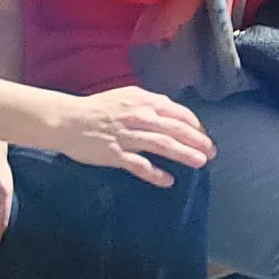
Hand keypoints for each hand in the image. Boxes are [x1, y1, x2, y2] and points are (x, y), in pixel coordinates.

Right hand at [35, 85, 219, 186]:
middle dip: (196, 140)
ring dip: (183, 154)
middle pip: (174, 129)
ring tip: (200, 162)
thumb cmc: (97, 108)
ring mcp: (128, 136)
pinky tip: (168, 181)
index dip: (194, 125)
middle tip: (211, 152)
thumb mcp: (126, 97)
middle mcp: (139, 117)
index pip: (177, 113)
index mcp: (143, 101)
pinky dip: (155, 173)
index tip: (203, 135)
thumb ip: (148, 104)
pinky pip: (140, 165)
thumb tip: (169, 112)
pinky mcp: (115, 154)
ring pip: (162, 145)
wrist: (67, 119)